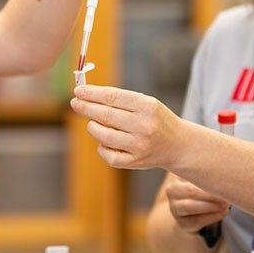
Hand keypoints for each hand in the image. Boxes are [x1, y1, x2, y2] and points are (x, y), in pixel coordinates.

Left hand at [69, 84, 186, 169]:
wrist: (178, 145)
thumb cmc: (155, 119)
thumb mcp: (146, 103)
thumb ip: (120, 100)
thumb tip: (87, 96)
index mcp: (147, 106)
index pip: (113, 97)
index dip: (92, 93)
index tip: (78, 91)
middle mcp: (144, 126)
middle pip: (106, 115)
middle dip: (86, 108)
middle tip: (75, 103)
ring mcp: (140, 145)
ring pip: (104, 136)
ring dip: (93, 127)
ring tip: (92, 123)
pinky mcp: (136, 161)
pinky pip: (109, 155)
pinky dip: (102, 147)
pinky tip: (104, 141)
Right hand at [162, 173, 228, 233]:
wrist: (196, 210)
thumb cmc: (204, 187)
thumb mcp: (204, 177)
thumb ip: (211, 175)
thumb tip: (226, 178)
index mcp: (177, 173)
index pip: (191, 173)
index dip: (208, 177)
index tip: (224, 179)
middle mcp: (172, 190)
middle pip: (190, 191)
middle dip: (211, 194)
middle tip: (227, 195)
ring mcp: (174, 207)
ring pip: (190, 206)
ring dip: (211, 206)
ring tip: (226, 205)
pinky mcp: (182, 222)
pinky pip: (197, 220)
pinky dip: (212, 217)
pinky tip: (223, 213)